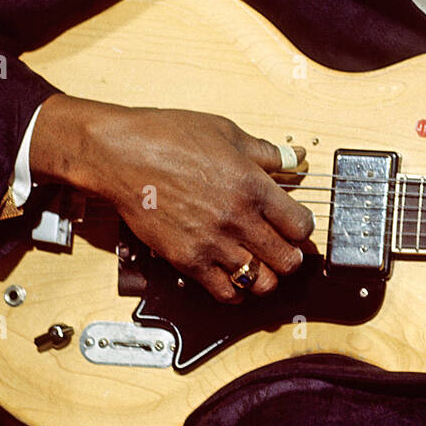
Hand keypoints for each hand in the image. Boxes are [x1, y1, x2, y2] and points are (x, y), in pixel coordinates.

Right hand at [32, 96, 313, 303]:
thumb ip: (267, 152)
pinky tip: (233, 277)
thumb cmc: (169, 136)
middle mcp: (237, 218)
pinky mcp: (186, 259)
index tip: (296, 225)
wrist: (121, 154)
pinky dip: (235, 291)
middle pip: (287, 260)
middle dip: (291, 256)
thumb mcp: (227, 133)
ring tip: (260, 264)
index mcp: (253, 186)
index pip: (301, 226)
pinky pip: (225, 293)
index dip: (304, 228)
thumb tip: (296, 157)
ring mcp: (212, 243)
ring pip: (260, 283)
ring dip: (266, 276)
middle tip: (283, 248)